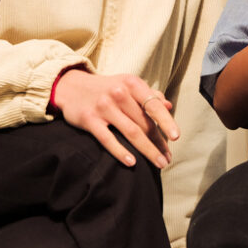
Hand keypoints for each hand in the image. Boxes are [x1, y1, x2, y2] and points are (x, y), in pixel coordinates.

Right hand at [49, 68, 178, 167]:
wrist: (71, 86)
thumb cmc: (106, 88)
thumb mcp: (127, 85)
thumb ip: (148, 95)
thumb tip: (168, 105)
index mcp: (132, 84)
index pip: (153, 105)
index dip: (166, 122)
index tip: (176, 137)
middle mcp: (119, 93)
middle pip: (144, 123)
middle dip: (158, 143)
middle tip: (167, 158)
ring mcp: (103, 106)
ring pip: (131, 132)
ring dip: (147, 150)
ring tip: (159, 163)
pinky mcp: (89, 119)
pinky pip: (108, 139)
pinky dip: (120, 152)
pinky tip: (132, 162)